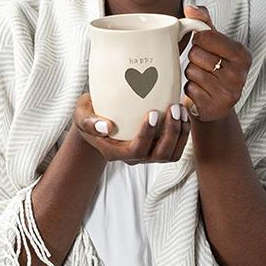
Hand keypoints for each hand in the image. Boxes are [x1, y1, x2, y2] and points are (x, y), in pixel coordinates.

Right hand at [73, 93, 189, 164]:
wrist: (97, 119)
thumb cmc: (89, 115)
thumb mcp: (81, 114)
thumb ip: (88, 121)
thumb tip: (107, 127)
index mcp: (114, 152)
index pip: (135, 150)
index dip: (147, 135)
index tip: (152, 113)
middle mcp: (133, 157)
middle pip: (159, 155)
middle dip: (170, 133)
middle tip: (173, 108)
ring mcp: (147, 154)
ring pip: (171, 154)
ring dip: (181, 133)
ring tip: (181, 109)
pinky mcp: (157, 147)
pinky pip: (176, 147)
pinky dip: (184, 131)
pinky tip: (184, 111)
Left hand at [182, 5, 251, 122]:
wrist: (216, 105)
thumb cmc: (215, 68)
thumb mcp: (214, 43)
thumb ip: (204, 22)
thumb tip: (190, 7)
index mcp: (243, 54)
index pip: (206, 36)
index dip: (199, 40)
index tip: (203, 45)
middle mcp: (239, 75)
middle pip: (196, 54)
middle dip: (194, 58)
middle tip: (203, 65)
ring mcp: (227, 94)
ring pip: (191, 71)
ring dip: (191, 74)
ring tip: (202, 78)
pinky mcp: (213, 108)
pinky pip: (189, 89)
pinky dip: (190, 89)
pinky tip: (200, 91)